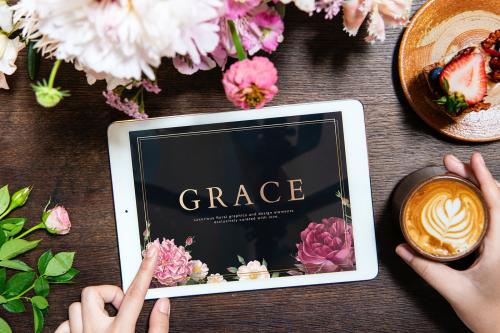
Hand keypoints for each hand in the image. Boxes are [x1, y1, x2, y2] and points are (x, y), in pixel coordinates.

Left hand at [55, 245, 169, 332]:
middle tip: (117, 309)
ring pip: (75, 307)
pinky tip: (85, 331)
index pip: (135, 294)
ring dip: (89, 311)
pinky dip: (74, 324)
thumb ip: (159, 327)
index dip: (146, 269)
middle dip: (107, 295)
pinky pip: (64, 324)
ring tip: (102, 324)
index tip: (152, 251)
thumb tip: (163, 303)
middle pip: (94, 292)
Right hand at [396, 152, 499, 332]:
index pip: (496, 204)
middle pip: (495, 200)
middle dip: (474, 178)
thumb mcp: (455, 291)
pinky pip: (494, 220)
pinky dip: (482, 205)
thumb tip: (404, 250)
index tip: (473, 160)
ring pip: (497, 208)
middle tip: (453, 164)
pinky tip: (468, 202)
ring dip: (479, 189)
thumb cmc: (493, 317)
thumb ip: (427, 269)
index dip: (484, 179)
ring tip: (460, 176)